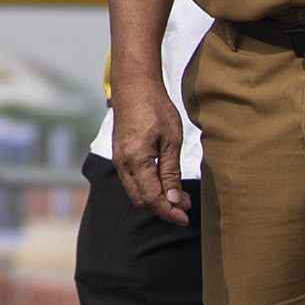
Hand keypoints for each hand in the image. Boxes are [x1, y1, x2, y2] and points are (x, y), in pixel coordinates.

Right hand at [108, 71, 189, 226]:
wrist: (134, 87)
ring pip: (135, 192)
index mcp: (136, 160)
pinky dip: (148, 188)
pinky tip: (164, 183)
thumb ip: (171, 172)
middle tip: (184, 208)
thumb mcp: (171, 140)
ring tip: (179, 196)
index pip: (151, 198)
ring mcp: (118, 160)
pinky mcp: (120, 155)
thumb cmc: (155, 108)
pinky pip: (132, 181)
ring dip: (156, 199)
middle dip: (163, 209)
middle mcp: (123, 163)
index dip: (169, 212)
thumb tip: (174, 200)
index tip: (185, 217)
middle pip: (140, 200)